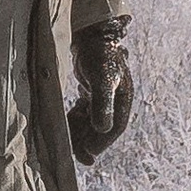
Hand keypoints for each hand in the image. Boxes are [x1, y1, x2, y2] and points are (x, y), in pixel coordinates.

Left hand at [68, 17, 131, 164]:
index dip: (102, 143)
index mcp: (123, 98)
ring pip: (93, 121)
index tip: (88, 156)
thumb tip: (104, 129)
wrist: (91, 33)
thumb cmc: (98, 54)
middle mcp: (116, 98)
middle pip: (103, 127)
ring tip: (70, 145)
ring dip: (82, 133)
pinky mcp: (92, 89)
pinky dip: (77, 121)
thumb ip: (102, 104)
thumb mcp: (101, 79)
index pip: (115, 127)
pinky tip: (68, 126)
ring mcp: (104, 94)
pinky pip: (85, 112)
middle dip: (90, 142)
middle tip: (78, 158)